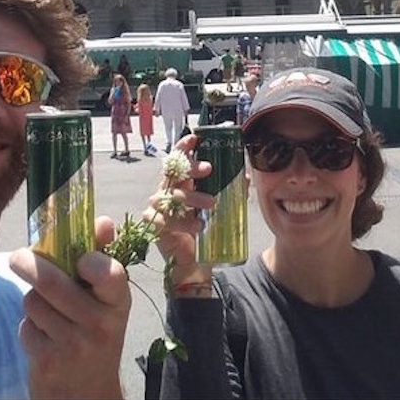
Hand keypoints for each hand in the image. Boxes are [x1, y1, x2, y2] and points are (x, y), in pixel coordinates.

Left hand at [9, 217, 130, 399]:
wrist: (89, 394)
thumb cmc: (98, 333)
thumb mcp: (109, 301)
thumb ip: (102, 257)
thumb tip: (103, 221)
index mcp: (118, 302)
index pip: (108, 273)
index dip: (90, 259)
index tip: (79, 257)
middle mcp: (99, 324)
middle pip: (52, 282)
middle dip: (29, 264)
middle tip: (18, 257)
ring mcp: (72, 345)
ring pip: (33, 302)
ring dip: (32, 299)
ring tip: (45, 308)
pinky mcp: (46, 361)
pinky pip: (25, 326)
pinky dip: (28, 325)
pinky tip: (43, 333)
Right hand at [144, 134, 214, 288]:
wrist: (192, 261)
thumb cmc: (202, 227)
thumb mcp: (217, 206)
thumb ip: (228, 190)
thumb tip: (245, 176)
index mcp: (179, 181)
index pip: (178, 158)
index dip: (183, 146)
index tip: (194, 138)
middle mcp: (166, 190)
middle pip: (174, 171)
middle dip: (192, 168)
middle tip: (210, 169)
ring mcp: (158, 206)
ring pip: (171, 194)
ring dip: (193, 197)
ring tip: (211, 204)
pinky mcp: (154, 224)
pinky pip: (165, 218)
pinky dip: (183, 220)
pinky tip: (198, 225)